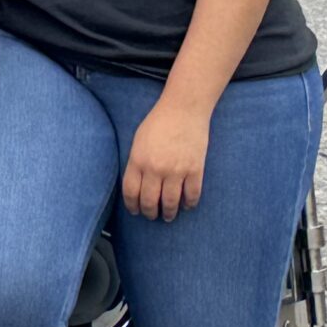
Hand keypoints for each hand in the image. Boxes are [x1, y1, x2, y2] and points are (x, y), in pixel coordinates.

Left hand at [123, 100, 209, 221]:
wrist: (183, 110)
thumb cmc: (158, 123)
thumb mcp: (138, 141)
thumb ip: (137, 163)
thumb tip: (137, 184)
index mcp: (138, 160)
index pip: (131, 192)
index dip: (132, 205)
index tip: (135, 211)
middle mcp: (155, 169)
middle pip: (150, 201)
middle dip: (149, 212)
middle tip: (151, 216)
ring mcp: (176, 171)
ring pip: (170, 202)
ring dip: (168, 213)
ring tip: (167, 216)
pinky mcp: (195, 170)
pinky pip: (192, 195)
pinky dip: (189, 204)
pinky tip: (186, 206)